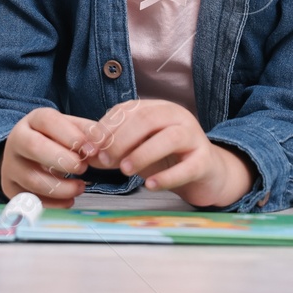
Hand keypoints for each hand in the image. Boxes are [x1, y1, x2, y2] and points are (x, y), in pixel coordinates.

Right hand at [0, 108, 94, 207]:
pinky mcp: (10, 188)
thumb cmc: (53, 141)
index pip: (47, 120)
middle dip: (63, 160)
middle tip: (82, 167)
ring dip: (62, 187)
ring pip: (33, 179)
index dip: (69, 134)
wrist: (26, 155)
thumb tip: (101, 145)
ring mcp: (11, 165)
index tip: (88, 147)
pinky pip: (31, 200)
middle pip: (34, 147)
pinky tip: (69, 200)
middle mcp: (16, 140)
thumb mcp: (70, 129)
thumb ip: (87, 133)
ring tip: (80, 186)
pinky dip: (54, 204)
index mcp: (33, 121)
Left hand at [82, 100, 254, 208]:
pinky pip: (188, 166)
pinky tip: (150, 185)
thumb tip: (86, 154)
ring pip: (170, 137)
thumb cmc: (168, 158)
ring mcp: (194, 137)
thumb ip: (113, 149)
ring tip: (125, 171)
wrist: (206, 173)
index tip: (90, 148)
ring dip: (143, 153)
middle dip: (121, 139)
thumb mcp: (138, 149)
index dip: (106, 127)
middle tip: (105, 160)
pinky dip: (167, 177)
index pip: (128, 109)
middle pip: (147, 119)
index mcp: (158, 108)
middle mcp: (177, 116)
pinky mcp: (205, 161)